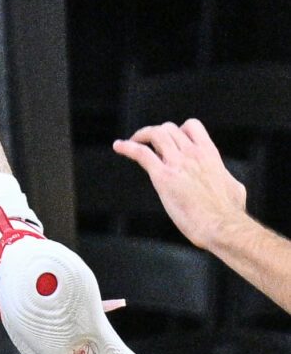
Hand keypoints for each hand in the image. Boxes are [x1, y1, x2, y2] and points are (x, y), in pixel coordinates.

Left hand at [114, 119, 248, 254]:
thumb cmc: (229, 213)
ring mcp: (177, 163)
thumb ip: (225, 178)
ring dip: (142, 135)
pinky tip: (118, 146)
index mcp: (209, 154)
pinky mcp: (163, 176)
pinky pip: (141, 153)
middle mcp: (192, 153)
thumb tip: (227, 181)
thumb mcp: (234, 187)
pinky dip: (127, 147)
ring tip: (133, 142)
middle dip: (159, 134)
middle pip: (169, 129)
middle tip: (151, 146)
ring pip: (156, 134)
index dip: (180, 129)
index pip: (192, 126)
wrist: (222, 226)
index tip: (173, 138)